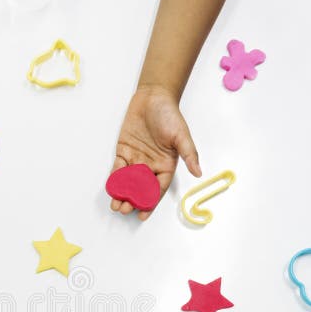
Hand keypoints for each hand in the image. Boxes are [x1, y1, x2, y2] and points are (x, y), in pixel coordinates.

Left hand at [111, 85, 201, 219]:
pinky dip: (114, 179)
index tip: (142, 214)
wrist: (152, 97)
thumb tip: (199, 173)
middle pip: (140, 188)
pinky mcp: (124, 151)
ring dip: (121, 194)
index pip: (157, 188)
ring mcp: (136, 159)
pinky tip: (111, 188)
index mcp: (166, 165)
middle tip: (124, 210)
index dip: (150, 202)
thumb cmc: (169, 115)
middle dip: (132, 201)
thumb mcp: (182, 135)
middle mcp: (150, 166)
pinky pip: (117, 169)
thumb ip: (189, 154)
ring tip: (115, 205)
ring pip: (127, 182)